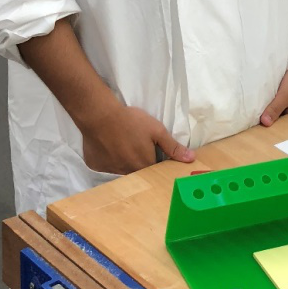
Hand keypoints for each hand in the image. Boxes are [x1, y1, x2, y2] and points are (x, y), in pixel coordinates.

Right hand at [79, 103, 194, 174]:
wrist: (99, 115)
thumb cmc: (130, 121)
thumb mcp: (156, 130)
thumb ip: (172, 147)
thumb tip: (191, 159)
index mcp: (144, 166)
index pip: (154, 171)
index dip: (156, 161)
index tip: (154, 152)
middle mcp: (127, 173)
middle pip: (138, 172)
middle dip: (140, 162)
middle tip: (136, 146)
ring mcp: (110, 170)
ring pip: (122, 169)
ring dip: (124, 161)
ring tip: (122, 145)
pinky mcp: (96, 165)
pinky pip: (106, 165)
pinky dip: (108, 158)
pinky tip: (108, 146)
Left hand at [260, 57, 287, 126]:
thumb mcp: (285, 96)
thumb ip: (275, 108)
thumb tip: (265, 123)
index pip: (278, 120)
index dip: (268, 118)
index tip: (257, 118)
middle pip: (282, 111)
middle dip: (273, 110)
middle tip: (260, 107)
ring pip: (287, 103)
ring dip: (279, 101)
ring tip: (269, 98)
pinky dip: (286, 92)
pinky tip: (282, 88)